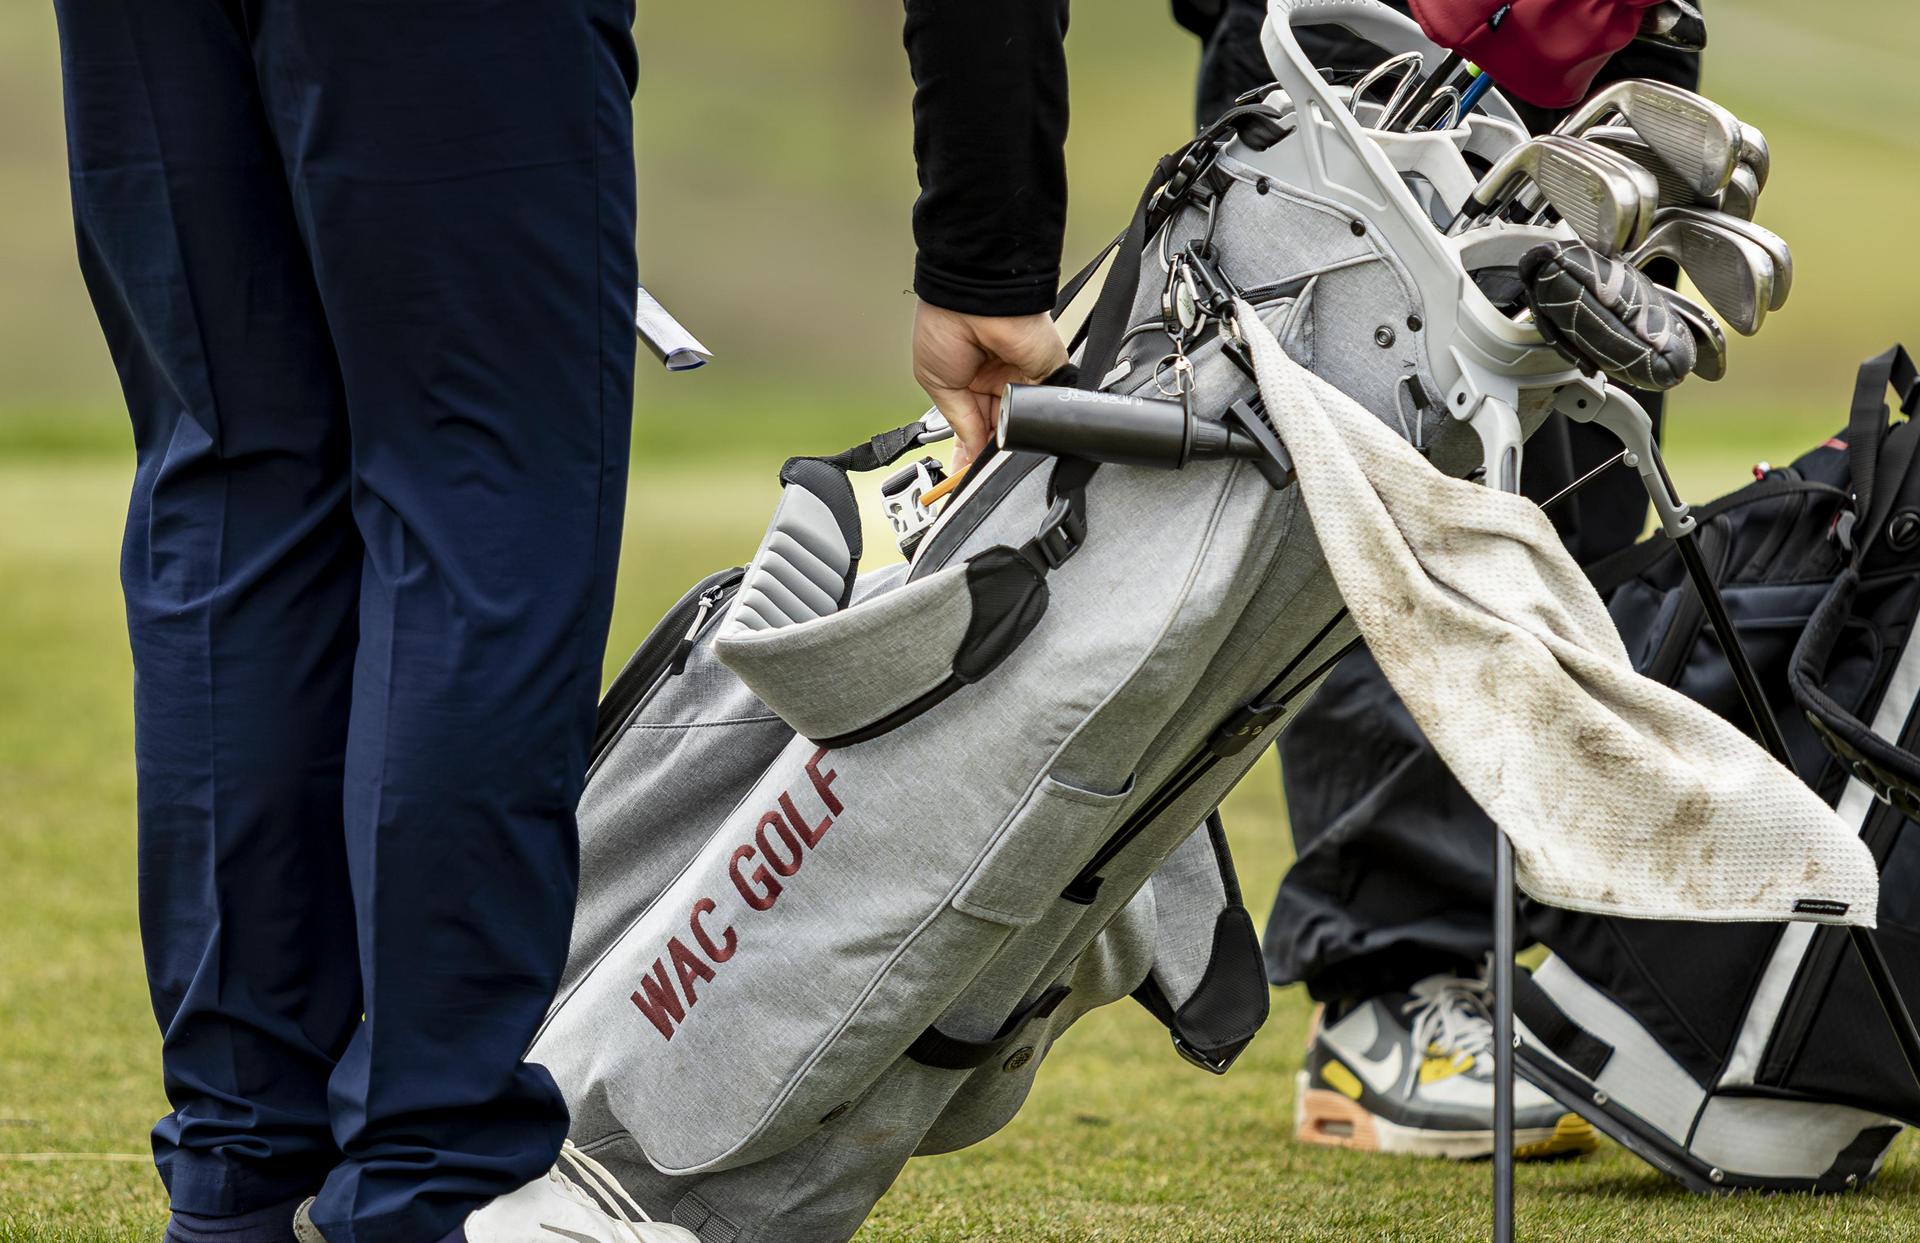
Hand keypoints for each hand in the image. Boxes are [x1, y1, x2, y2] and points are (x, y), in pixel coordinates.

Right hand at [912, 301, 1066, 471]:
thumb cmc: (945, 324)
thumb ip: (959, 422)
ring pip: (1020, 423)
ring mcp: (1023, 379)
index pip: (973, 424)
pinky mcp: (1048, 374)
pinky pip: (1041, 409)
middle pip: (997, 428)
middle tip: (975, 472)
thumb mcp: (938, 383)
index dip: (968, 449)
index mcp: (969, 379)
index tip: (962, 474)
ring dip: (1007, 441)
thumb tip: (968, 452)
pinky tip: (1014, 438)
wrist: (973, 298)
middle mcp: (997, 380)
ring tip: (990, 455)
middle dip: (987, 451)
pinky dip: (1029, 426)